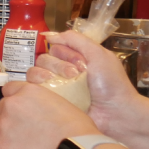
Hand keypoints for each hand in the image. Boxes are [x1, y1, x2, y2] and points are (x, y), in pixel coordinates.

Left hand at [0, 80, 100, 148]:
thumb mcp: (63, 104)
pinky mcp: (2, 146)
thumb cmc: (77, 129)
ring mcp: (5, 125)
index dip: (14, 98)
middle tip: (20, 127)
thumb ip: (46, 102)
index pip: (10, 89)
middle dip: (8, 116)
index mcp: (28, 91)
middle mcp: (12, 105)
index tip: (19, 106)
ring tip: (10, 139)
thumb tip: (45, 110)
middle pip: (1, 107)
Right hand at [25, 30, 139, 135]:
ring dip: (48, 75)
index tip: (80, 61)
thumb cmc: (112, 84)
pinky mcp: (51, 101)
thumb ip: (75, 39)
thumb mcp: (98, 53)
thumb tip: (48, 35)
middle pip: (43, 58)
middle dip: (59, 65)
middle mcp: (62, 71)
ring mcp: (55, 87)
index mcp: (74, 59)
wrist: (115, 113)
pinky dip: (39, 87)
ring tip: (66, 85)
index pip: (54, 47)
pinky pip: (33, 89)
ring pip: (35, 72)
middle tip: (76, 75)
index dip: (64, 52)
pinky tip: (53, 92)